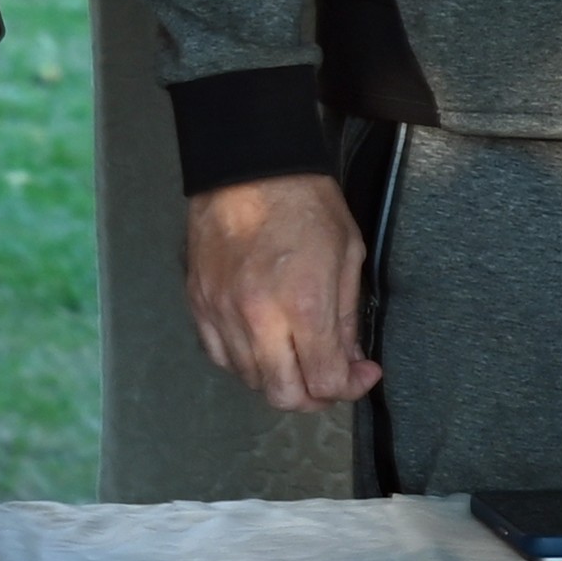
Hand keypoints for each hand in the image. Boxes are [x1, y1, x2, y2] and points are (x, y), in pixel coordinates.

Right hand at [184, 171, 378, 411]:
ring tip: (298, 355)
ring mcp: (222, 314)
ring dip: (280, 378)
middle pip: (283, 395)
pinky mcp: (199, 305)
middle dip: (314, 397)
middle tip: (330, 378)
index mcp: (305, 305)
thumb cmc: (306, 201)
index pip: (324, 381)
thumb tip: (349, 361)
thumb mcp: (347, 253)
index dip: (350, 387)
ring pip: (250, 380)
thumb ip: (346, 317)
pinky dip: (245, 361)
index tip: (362, 373)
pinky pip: (220, 356)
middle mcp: (259, 320)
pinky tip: (263, 344)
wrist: (247, 164)